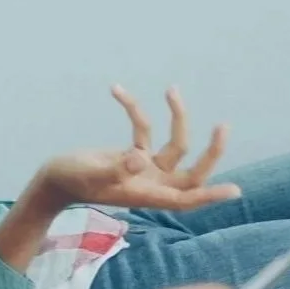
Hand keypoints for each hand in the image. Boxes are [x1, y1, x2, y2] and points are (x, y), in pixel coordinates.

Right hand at [37, 86, 240, 211]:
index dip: (210, 195)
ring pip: (173, 144)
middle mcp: (152, 182)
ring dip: (175, 117)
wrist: (54, 179)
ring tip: (172, 90)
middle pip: (191, 171)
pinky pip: (143, 129)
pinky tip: (116, 91)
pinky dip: (133, 110)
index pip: (186, 198)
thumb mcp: (91, 173)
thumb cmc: (71, 180)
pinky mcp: (134, 154)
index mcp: (147, 194)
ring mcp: (145, 168)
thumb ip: (117, 168)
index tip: (235, 191)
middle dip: (209, 151)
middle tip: (222, 127)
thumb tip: (141, 157)